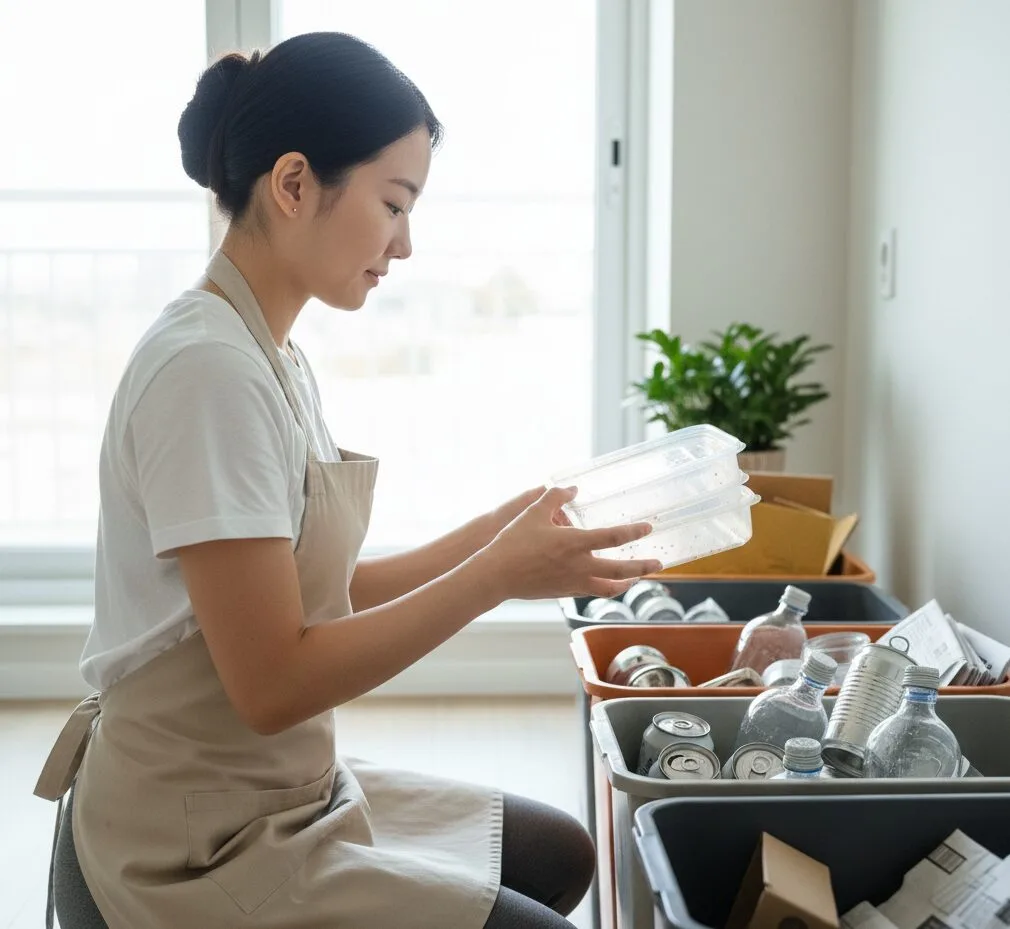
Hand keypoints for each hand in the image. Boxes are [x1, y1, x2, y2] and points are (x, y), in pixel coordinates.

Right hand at [479, 486, 662, 599]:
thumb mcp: (533, 512)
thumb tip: (573, 488)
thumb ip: (555, 496)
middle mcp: (579, 566)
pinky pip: (592, 591)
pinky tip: (606, 583)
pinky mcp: (564, 592)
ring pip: (609, 587)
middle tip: (658, 563)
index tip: (648, 528)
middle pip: (620, 570)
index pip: (614, 537)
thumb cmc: (514, 542)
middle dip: (642, 567)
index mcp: (574, 543)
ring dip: (626, 582)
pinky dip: (605, 588)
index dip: (634, 531)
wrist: (497, 575)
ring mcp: (573, 582)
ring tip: (635, 578)